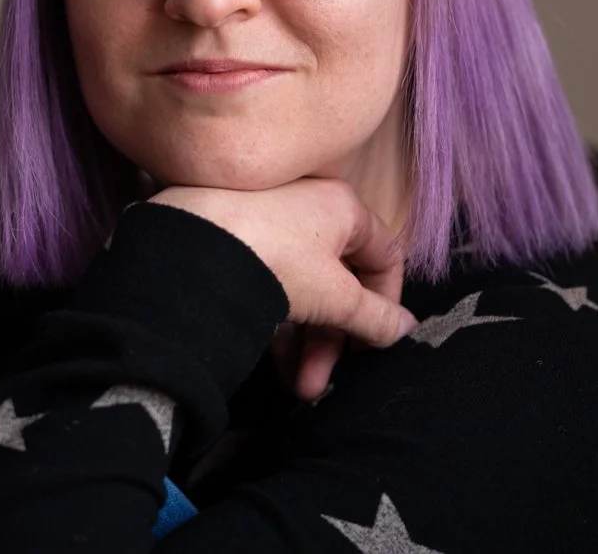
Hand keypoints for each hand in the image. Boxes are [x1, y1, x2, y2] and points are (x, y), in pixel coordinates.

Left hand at [149, 179, 416, 401]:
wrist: (189, 247)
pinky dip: (279, 326)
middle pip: (340, 282)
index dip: (388, 301)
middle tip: (325, 383)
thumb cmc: (277, 260)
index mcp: (343, 207)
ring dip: (306, 345)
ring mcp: (270, 226)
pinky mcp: (237, 245)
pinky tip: (275, 367)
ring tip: (299, 390)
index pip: (385, 255)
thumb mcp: (336, 296)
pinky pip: (272, 287)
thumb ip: (376, 317)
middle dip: (335, 341)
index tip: (378, 341)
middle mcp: (309, 209)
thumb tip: (408, 329)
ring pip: (305, 290)